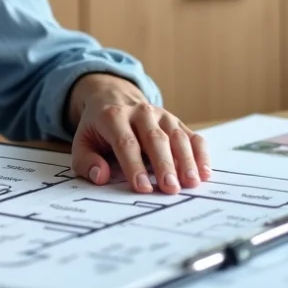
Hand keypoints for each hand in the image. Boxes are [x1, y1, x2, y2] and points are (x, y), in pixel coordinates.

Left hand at [68, 74, 210, 194]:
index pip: (126, 142)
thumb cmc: (98, 129)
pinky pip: (192, 136)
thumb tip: (100, 176)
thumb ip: (86, 161)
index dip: (134, 166)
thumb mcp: (82, 142)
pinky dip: (201, 153)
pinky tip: (205, 172)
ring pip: (176, 136)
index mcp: (113, 116)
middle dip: (164, 165)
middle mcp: (140, 112)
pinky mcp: (176, 122)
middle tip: (171, 188)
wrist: (114, 98)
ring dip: (186, 160)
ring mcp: (162, 115)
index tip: (143, 187)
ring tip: (191, 182)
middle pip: (155, 139)